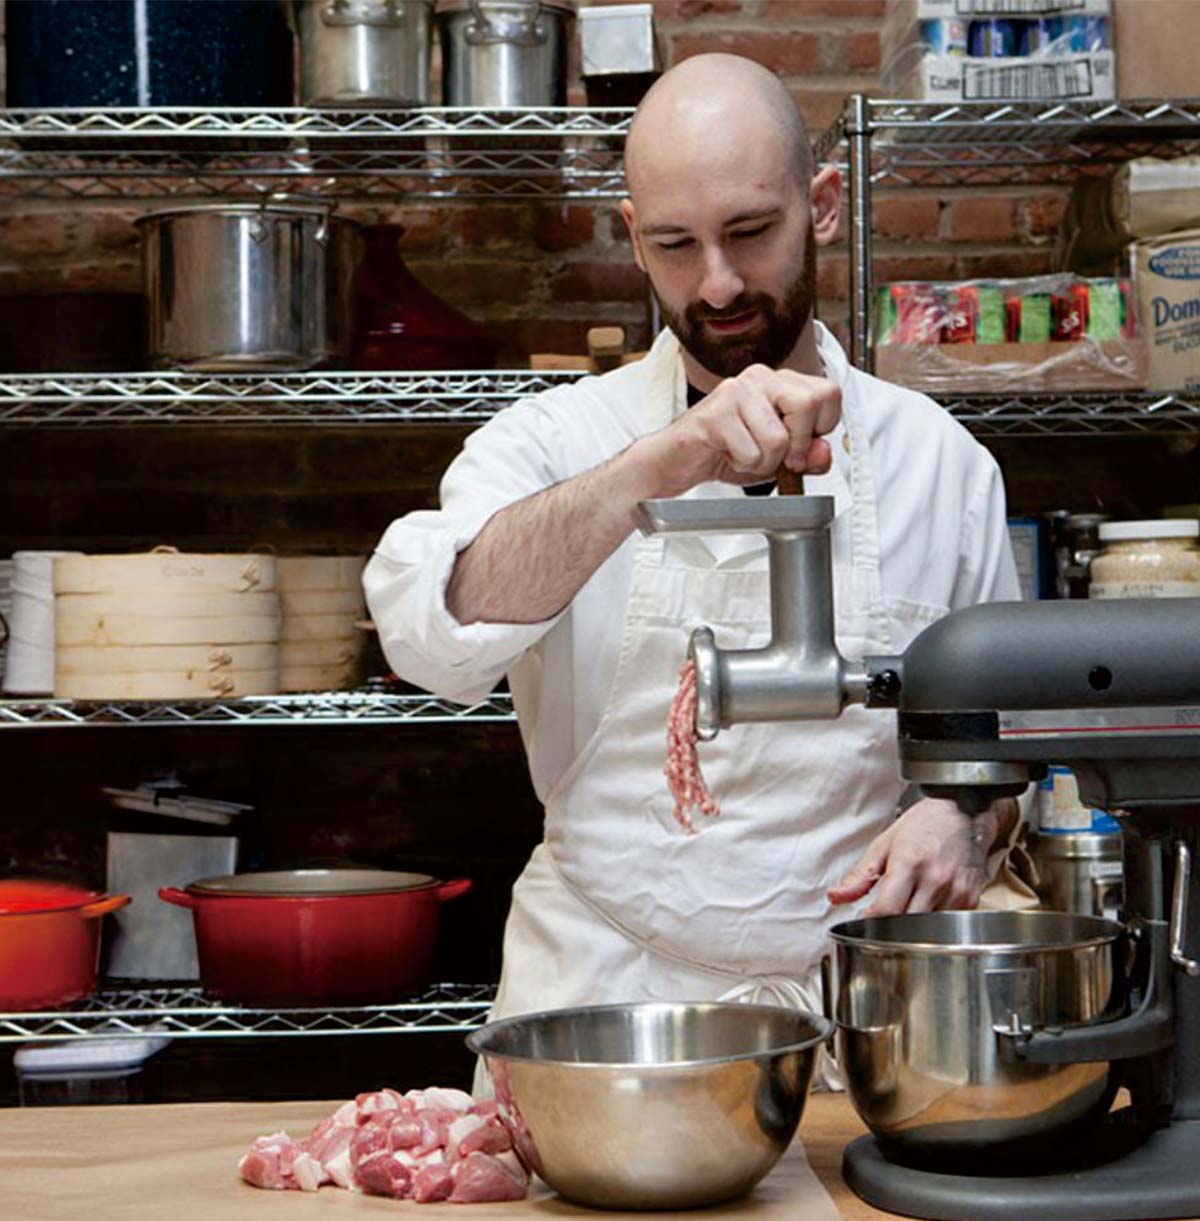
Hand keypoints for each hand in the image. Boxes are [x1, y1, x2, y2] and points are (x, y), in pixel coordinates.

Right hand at [633, 365, 841, 498]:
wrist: (677, 461)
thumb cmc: (725, 453)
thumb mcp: (778, 460)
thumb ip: (807, 457)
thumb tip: (823, 452)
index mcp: (779, 381)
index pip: (828, 393)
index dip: (820, 429)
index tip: (799, 446)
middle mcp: (760, 377)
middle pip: (810, 403)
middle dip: (797, 445)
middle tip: (777, 459)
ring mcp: (736, 390)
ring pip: (779, 438)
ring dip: (762, 462)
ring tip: (743, 455)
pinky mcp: (716, 412)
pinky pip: (750, 451)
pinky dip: (741, 465)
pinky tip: (726, 454)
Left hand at [826, 797, 1002, 916]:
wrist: (962, 812)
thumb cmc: (922, 826)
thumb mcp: (884, 845)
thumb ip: (859, 876)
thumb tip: (835, 897)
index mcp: (909, 864)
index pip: (887, 909)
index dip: (871, 923)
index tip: (863, 926)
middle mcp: (935, 879)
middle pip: (909, 926)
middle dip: (892, 930)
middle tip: (882, 924)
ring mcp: (956, 890)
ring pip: (930, 929)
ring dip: (914, 928)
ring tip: (906, 912)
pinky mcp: (971, 898)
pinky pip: (949, 923)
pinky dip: (934, 922)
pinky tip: (927, 907)